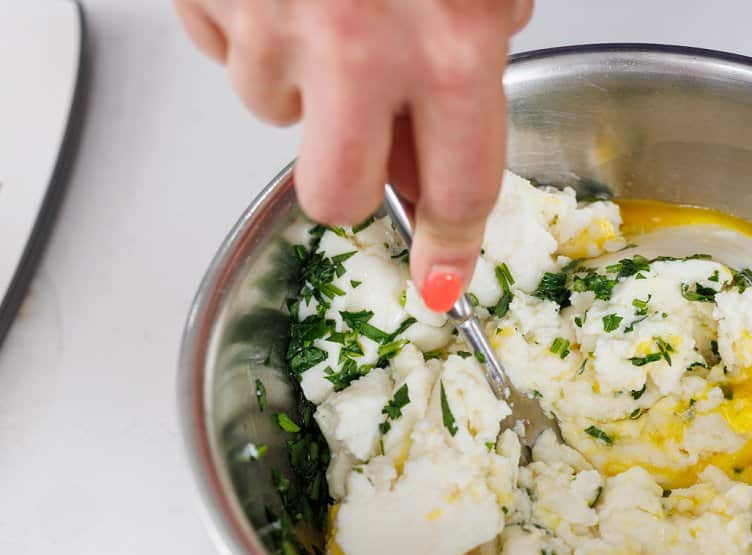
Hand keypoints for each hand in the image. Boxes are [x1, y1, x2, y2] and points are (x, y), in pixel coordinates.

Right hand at [175, 0, 533, 311]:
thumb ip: (477, 49)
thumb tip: (445, 135)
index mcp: (453, 41)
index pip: (461, 187)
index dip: (449, 247)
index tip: (440, 282)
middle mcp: (362, 46)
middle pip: (336, 195)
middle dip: (347, 178)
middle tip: (357, 131)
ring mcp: (274, 22)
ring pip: (271, 112)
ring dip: (296, 76)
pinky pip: (224, 49)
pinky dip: (248, 25)